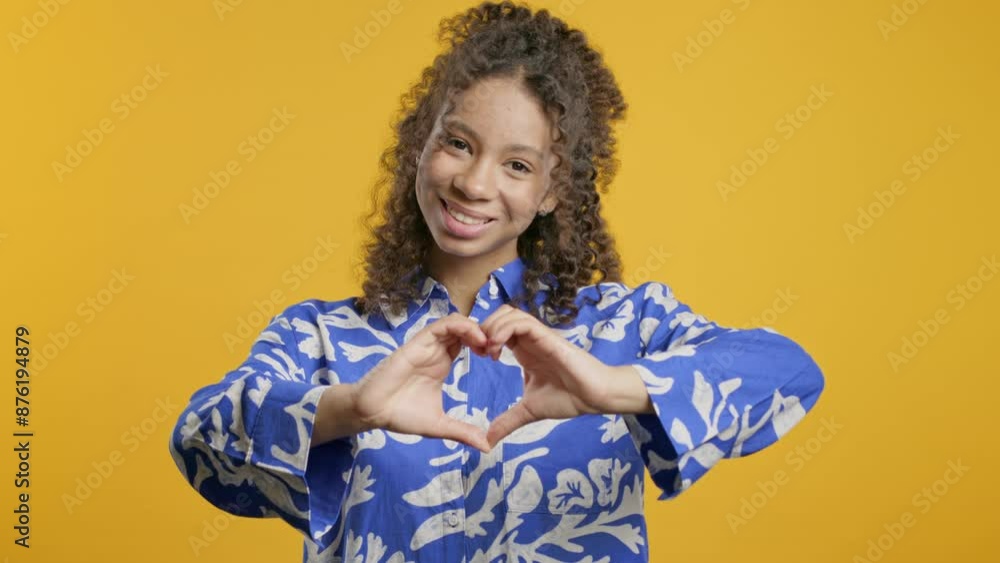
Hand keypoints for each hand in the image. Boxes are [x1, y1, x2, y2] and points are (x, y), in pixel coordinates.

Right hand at [349, 313, 491, 452]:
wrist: (372, 412)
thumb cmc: (401, 415)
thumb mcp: (439, 425)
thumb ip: (462, 432)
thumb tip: (486, 447)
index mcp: (442, 364)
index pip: (468, 343)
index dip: (485, 345)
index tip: (498, 358)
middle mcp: (436, 351)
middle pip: (464, 329)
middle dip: (484, 333)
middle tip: (498, 348)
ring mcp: (427, 345)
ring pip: (455, 323)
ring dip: (475, 327)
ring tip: (488, 343)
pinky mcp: (417, 343)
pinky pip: (440, 326)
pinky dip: (460, 326)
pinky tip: (475, 339)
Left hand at [479, 304, 625, 448]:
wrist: (594, 397)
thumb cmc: (568, 399)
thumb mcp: (529, 411)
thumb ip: (508, 421)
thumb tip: (488, 441)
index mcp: (524, 351)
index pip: (497, 329)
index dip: (482, 337)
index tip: (478, 357)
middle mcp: (529, 340)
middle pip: (500, 314)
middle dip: (483, 327)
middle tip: (479, 351)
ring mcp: (538, 336)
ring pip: (509, 313)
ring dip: (492, 327)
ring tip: (488, 350)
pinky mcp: (548, 336)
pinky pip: (522, 322)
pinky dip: (504, 329)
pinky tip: (498, 349)